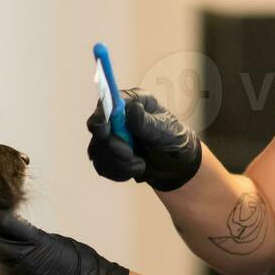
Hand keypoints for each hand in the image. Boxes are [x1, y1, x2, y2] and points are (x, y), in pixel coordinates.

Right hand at [87, 88, 202, 191]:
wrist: (178, 164)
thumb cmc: (174, 139)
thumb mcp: (166, 130)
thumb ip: (148, 123)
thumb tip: (133, 108)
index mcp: (132, 101)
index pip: (106, 103)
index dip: (101, 117)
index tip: (105, 131)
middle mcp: (117, 116)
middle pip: (97, 129)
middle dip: (113, 147)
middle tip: (131, 155)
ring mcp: (111, 136)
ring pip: (97, 150)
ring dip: (118, 163)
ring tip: (141, 165)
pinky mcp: (108, 155)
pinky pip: (102, 166)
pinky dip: (118, 172)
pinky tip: (136, 170)